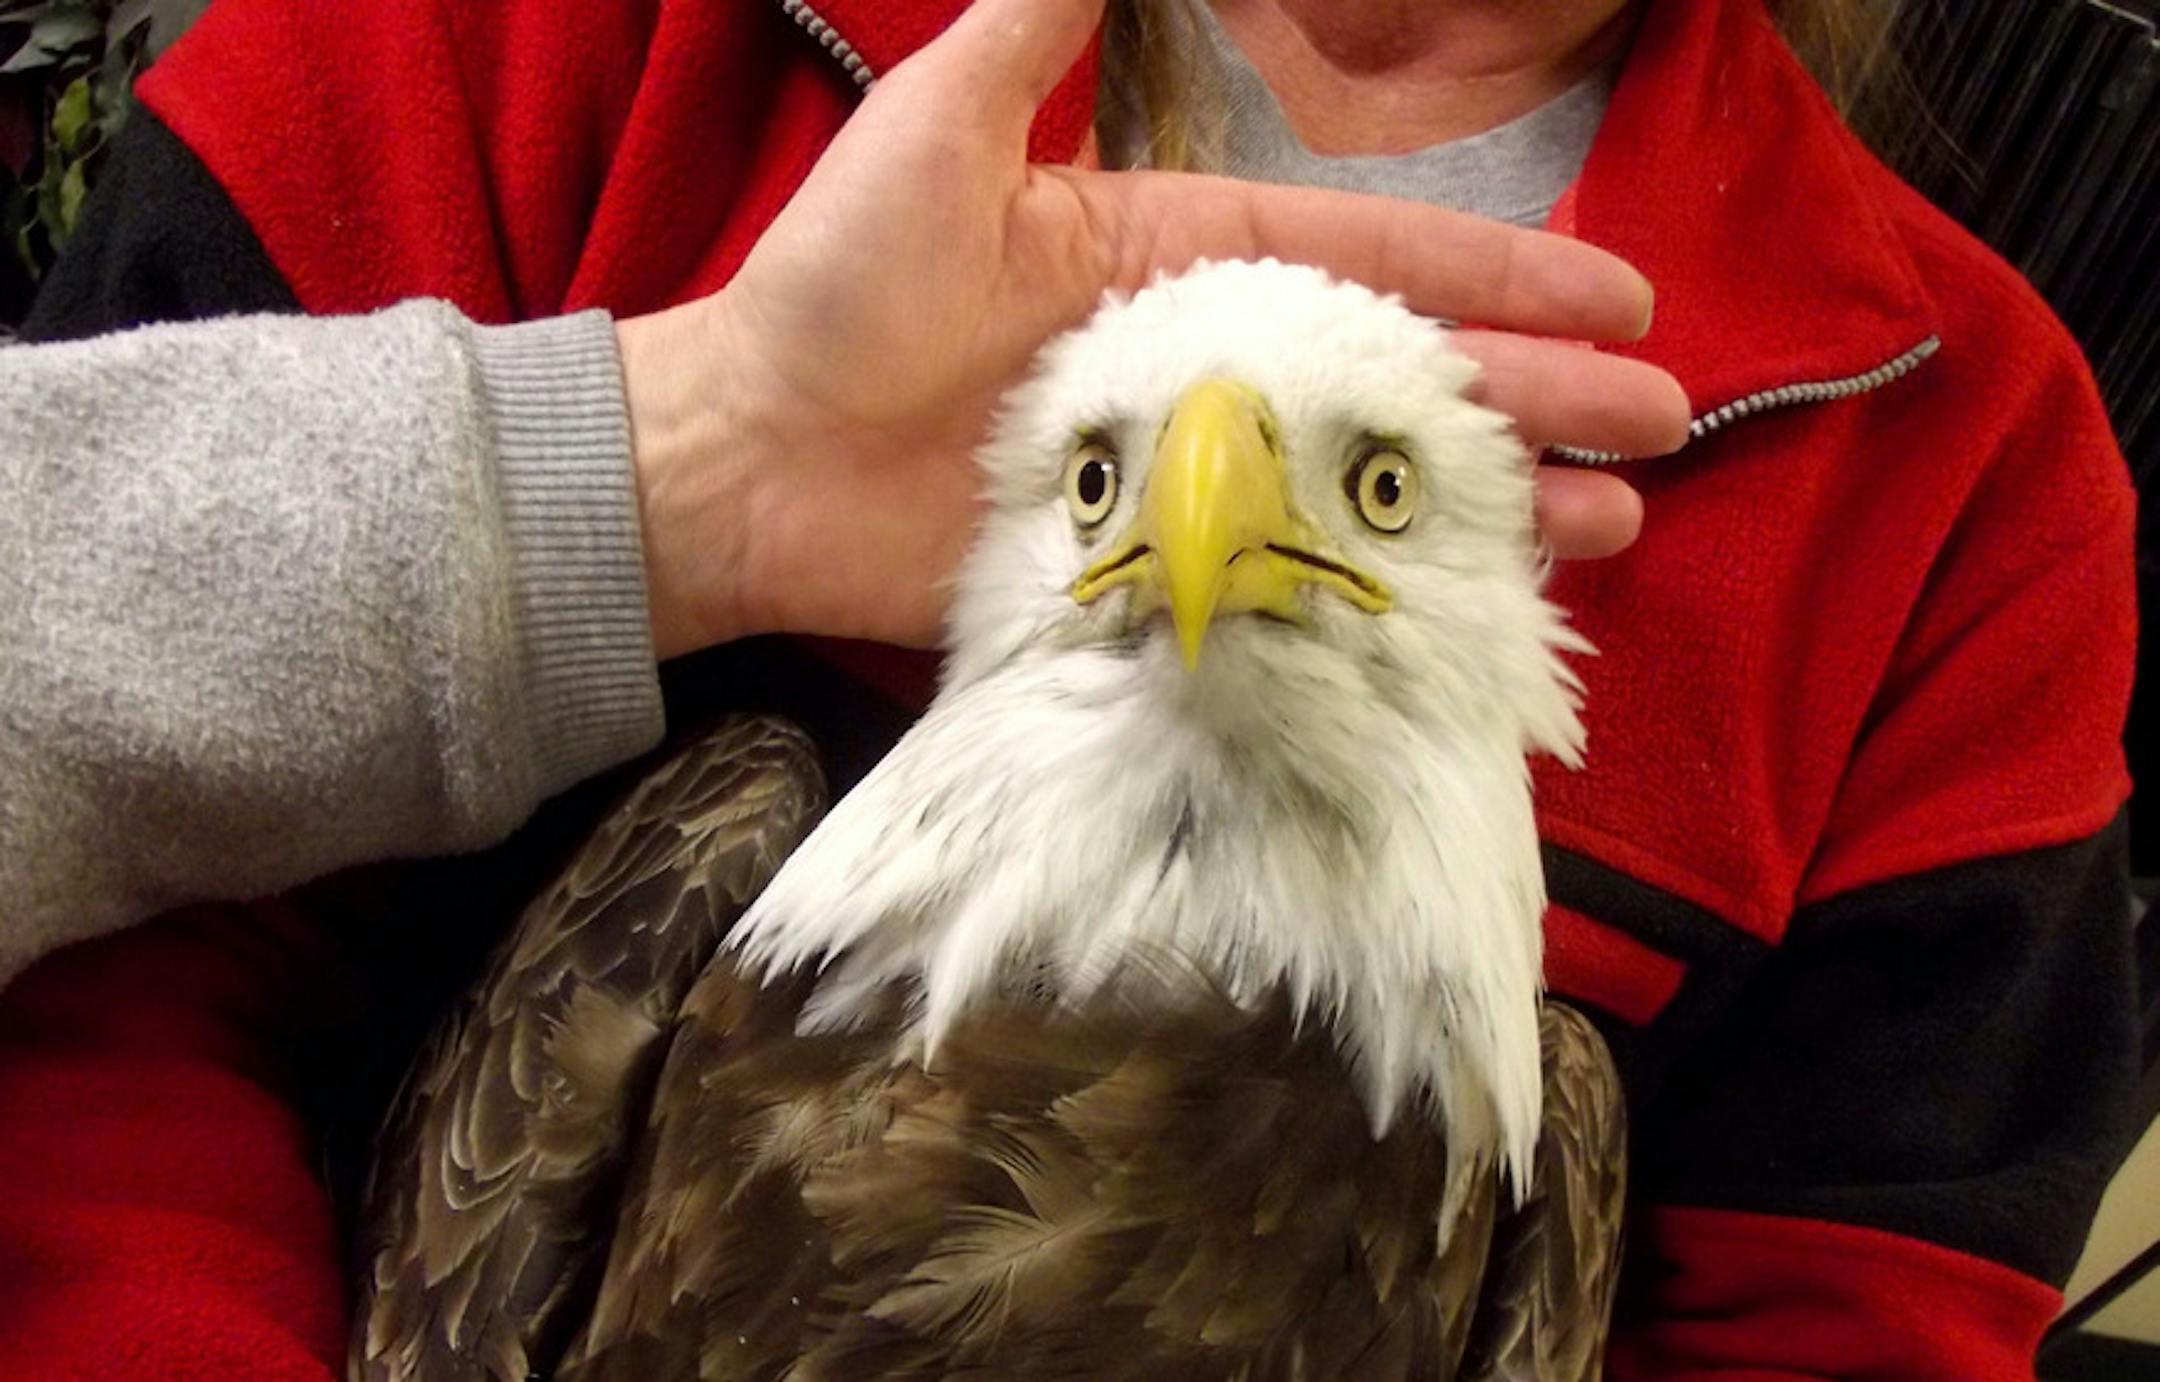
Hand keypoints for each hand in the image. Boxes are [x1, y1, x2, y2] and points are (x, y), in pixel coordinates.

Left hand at [619, 0, 1687, 659]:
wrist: (738, 456)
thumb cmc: (831, 291)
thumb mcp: (942, 131)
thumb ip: (1038, 30)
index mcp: (1174, 259)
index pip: (1367, 258)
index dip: (1493, 271)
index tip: (1614, 293)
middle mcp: (1200, 370)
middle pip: (1399, 376)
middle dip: (1535, 394)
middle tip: (1665, 418)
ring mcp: (1177, 482)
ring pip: (1360, 485)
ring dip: (1485, 499)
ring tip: (1615, 520)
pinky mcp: (1139, 575)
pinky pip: (1282, 582)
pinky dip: (1372, 592)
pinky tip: (1469, 603)